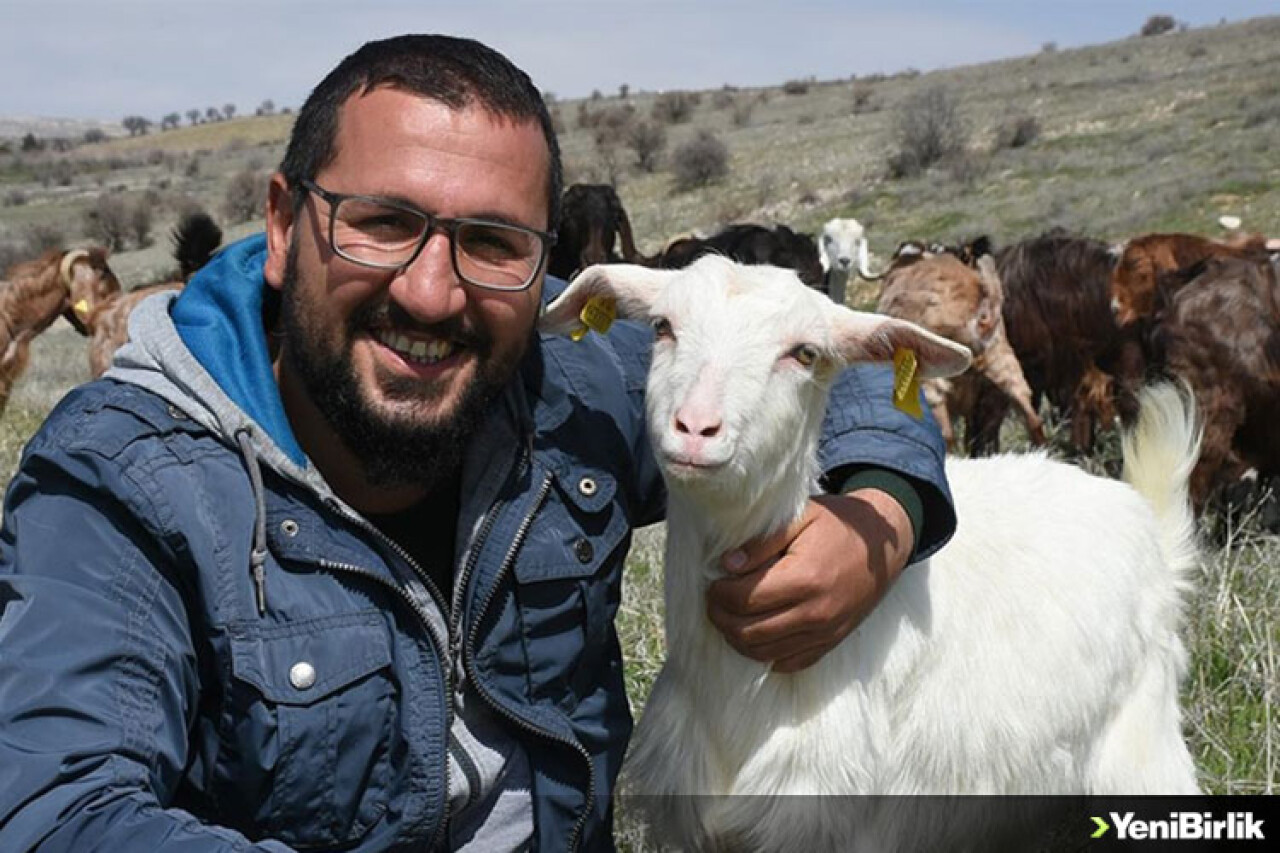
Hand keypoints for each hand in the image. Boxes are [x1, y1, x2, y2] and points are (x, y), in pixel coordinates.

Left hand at [705, 489, 913, 672]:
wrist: (882, 547)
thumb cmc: (837, 526)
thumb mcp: (799, 518)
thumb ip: (761, 543)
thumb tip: (726, 565)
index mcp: (805, 579)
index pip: (743, 600)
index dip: (719, 594)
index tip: (713, 583)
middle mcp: (815, 613)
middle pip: (748, 632)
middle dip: (721, 619)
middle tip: (713, 602)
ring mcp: (824, 633)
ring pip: (763, 654)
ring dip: (737, 640)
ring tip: (728, 618)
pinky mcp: (830, 644)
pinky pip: (788, 663)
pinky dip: (765, 654)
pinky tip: (756, 634)